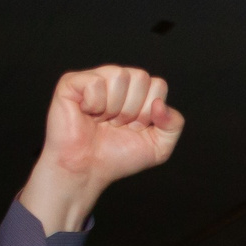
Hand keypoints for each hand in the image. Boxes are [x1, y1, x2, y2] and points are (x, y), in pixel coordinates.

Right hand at [19, 67, 184, 232]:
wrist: (87, 170)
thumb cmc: (118, 157)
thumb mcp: (159, 146)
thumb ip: (174, 124)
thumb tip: (160, 104)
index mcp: (138, 92)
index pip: (158, 84)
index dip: (149, 111)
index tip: (135, 127)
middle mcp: (117, 81)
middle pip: (141, 77)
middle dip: (133, 109)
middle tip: (116, 124)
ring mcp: (94, 79)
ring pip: (119, 75)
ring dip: (114, 107)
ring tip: (102, 120)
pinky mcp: (71, 82)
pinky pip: (95, 82)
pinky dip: (94, 104)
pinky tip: (86, 113)